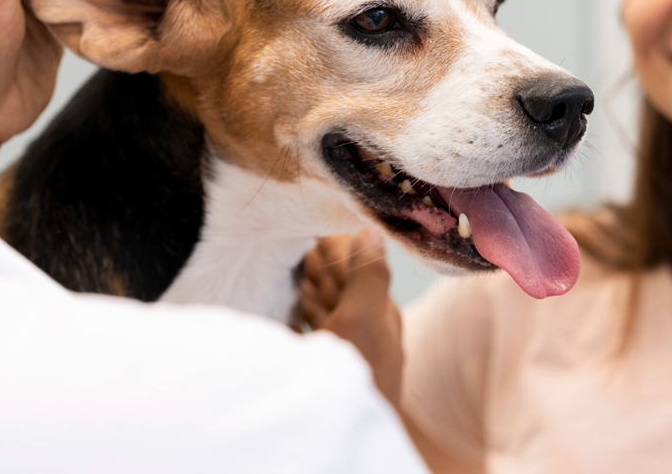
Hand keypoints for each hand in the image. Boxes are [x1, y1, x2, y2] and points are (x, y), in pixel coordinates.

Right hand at [301, 229, 404, 407]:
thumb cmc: (356, 381)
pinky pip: (305, 329)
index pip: (357, 263)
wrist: (334, 440)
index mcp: (380, 314)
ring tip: (296, 275)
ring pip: (319, 303)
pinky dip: (296, 314)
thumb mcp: (367, 321)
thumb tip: (373, 229)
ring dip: (306, 288)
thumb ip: (369, 277)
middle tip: (303, 255)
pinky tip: (291, 309)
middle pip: (335, 282)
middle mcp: (361, 329)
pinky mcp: (315, 365)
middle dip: (318, 266)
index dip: (333, 247)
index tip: (312, 236)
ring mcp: (337, 349)